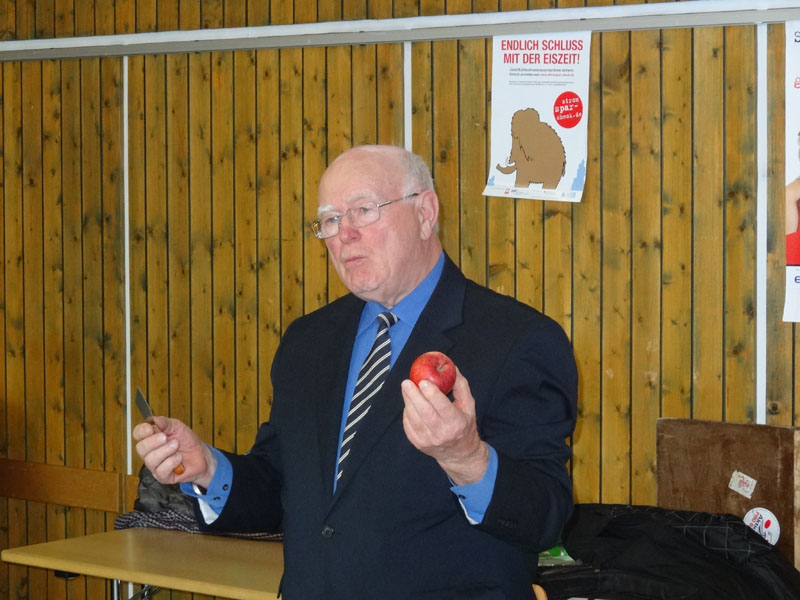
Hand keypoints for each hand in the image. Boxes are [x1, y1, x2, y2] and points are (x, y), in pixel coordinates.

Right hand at [133, 417, 215, 487]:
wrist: (201, 455)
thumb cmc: (187, 441)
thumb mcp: (177, 427)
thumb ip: (164, 423)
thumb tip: (152, 420)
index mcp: (151, 438)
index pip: (138, 434)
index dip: (141, 431)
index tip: (150, 428)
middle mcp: (150, 452)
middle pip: (140, 448)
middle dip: (153, 442)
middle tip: (166, 437)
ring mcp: (155, 465)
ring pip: (150, 460)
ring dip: (165, 451)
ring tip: (176, 446)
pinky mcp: (163, 476)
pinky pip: (160, 471)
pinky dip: (171, 462)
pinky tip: (179, 458)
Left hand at [401, 368, 489, 484]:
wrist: (459, 454)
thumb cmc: (464, 425)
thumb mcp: (469, 406)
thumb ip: (461, 386)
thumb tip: (452, 367)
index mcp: (457, 423)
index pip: (442, 407)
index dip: (432, 394)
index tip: (423, 381)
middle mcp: (442, 433)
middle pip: (425, 412)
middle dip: (414, 395)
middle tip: (407, 382)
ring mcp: (428, 440)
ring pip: (414, 418)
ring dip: (407, 401)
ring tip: (406, 388)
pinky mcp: (418, 444)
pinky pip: (408, 425)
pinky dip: (406, 412)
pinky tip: (408, 402)